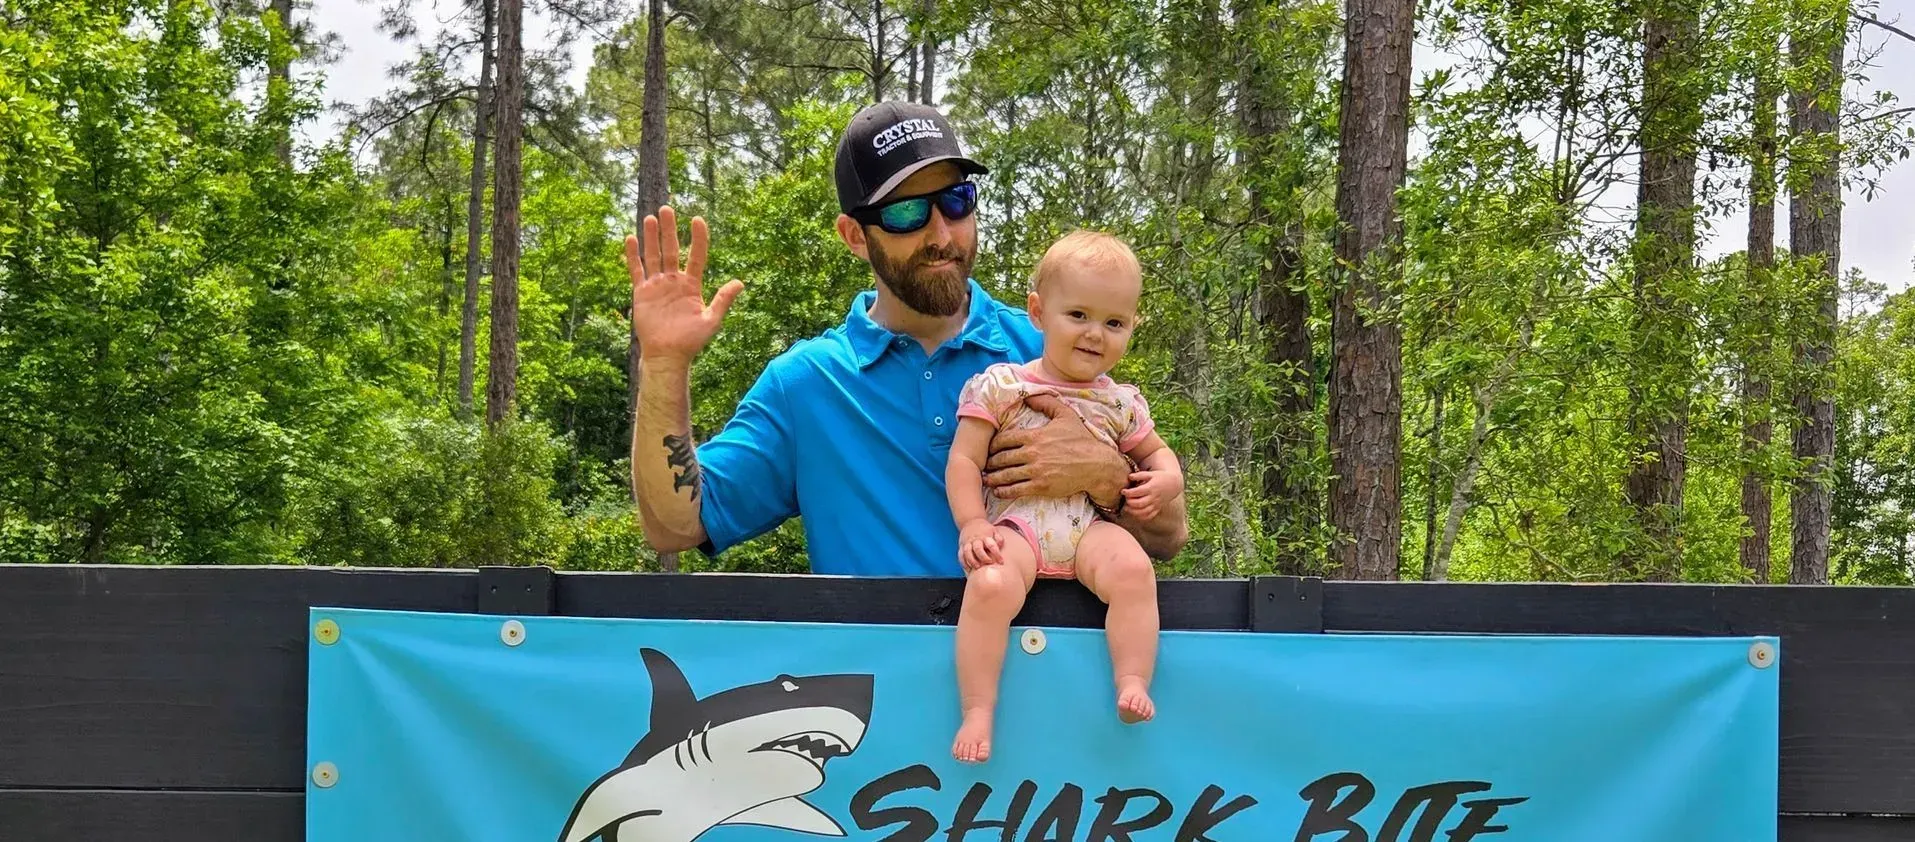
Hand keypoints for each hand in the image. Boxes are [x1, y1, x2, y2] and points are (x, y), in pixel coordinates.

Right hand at [628, 205, 743, 365]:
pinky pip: (637, 270)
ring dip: (652, 237)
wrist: (668, 355)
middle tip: (667, 209)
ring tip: (651, 217)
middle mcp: (674, 281)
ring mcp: (657, 285)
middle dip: (669, 230)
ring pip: (654, 255)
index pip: (696, 255)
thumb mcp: (711, 320)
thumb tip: (740, 282)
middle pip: (672, 250)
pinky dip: (633, 256)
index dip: (697, 238)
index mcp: (691, 285)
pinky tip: (631, 239)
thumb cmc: (691, 341)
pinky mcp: (642, 293)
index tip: (697, 220)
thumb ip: (723, 300)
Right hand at [958, 519, 1003, 570]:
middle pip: (978, 548)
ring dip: (972, 561)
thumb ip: (999, 538)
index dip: (997, 554)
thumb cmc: (984, 529)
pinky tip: (968, 569)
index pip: (991, 545)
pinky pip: (960, 555)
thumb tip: (1000, 546)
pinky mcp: (961, 546)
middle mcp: (975, 539)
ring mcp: (967, 543)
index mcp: (985, 536)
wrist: (971, 521)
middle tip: (989, 562)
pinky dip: (964, 563)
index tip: (1001, 561)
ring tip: (977, 567)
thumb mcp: (994, 530)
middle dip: (983, 557)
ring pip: (967, 552)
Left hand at [983, 394, 1127, 506]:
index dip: (993, 445)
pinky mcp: (1041, 486)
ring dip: (993, 478)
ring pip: (1006, 475)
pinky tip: (998, 492)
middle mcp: (1032, 453)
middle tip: (984, 465)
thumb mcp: (1065, 415)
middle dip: (990, 462)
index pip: (1004, 440)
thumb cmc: (1081, 440)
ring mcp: (1036, 471)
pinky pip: (1016, 489)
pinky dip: (1004, 491)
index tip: (989, 449)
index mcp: (1034, 435)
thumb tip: (1029, 397)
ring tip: (987, 479)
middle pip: (1002, 458)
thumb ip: (1046, 402)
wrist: (1097, 465)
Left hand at [1121, 469, 1182, 520]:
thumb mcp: (1151, 474)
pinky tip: (1134, 513)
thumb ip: (1139, 475)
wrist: (1174, 484)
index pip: (1138, 492)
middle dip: (1130, 503)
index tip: (1123, 491)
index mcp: (1151, 488)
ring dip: (1133, 512)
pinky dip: (1141, 517)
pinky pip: (1149, 516)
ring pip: (1143, 512)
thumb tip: (1129, 477)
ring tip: (1126, 508)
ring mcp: (1156, 504)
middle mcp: (1154, 497)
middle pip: (1140, 504)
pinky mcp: (1157, 509)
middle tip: (1125, 499)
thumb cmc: (1160, 477)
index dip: (1128, 493)